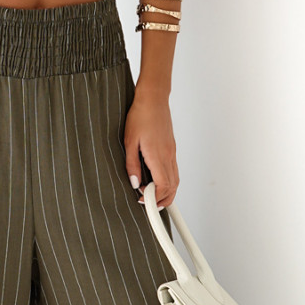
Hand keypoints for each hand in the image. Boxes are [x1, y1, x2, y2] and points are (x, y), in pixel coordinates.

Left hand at [124, 85, 178, 209]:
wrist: (153, 99)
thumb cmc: (140, 116)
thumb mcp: (129, 141)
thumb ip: (132, 164)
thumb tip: (134, 183)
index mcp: (157, 155)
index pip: (162, 186)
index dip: (154, 198)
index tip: (144, 201)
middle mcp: (168, 156)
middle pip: (172, 187)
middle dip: (163, 201)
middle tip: (150, 205)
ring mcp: (171, 152)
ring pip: (175, 180)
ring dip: (167, 192)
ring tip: (154, 198)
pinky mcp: (171, 148)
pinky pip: (173, 170)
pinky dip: (168, 182)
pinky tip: (157, 182)